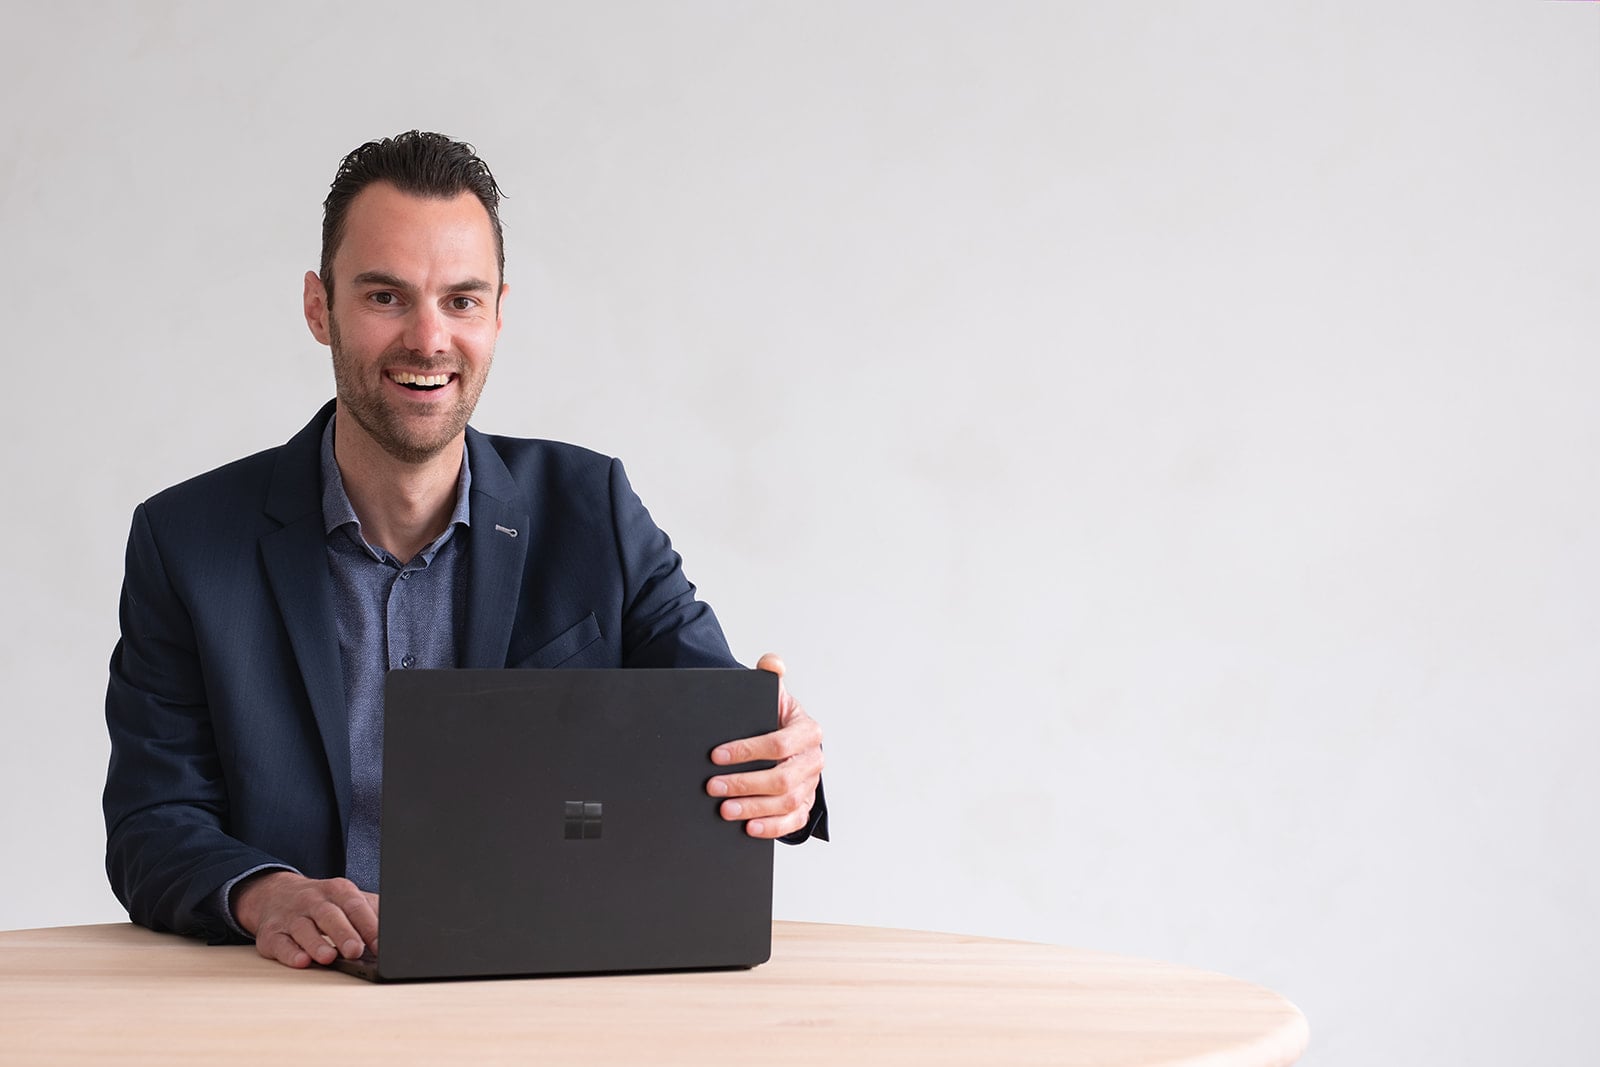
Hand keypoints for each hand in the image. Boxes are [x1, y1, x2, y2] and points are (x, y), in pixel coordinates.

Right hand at [233, 871, 379, 968]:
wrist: (276, 894)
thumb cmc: (323, 903)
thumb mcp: (348, 900)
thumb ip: (371, 913)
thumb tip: (396, 933)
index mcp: (338, 891)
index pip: (356, 906)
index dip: (369, 925)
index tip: (381, 945)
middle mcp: (313, 901)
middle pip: (330, 915)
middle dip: (343, 933)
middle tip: (355, 950)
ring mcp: (291, 917)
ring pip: (303, 929)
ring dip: (316, 944)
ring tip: (328, 958)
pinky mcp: (271, 934)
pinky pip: (280, 944)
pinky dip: (290, 954)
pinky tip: (301, 961)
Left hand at [707, 652, 823, 838]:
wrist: (787, 742)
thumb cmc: (775, 720)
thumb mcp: (773, 696)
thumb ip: (771, 675)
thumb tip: (770, 663)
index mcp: (808, 731)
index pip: (779, 744)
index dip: (747, 751)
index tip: (716, 755)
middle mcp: (813, 760)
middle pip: (782, 778)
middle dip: (745, 783)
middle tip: (713, 786)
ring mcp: (810, 785)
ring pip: (786, 803)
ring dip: (753, 808)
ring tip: (724, 809)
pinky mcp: (805, 806)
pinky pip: (792, 822)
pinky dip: (771, 827)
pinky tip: (747, 827)